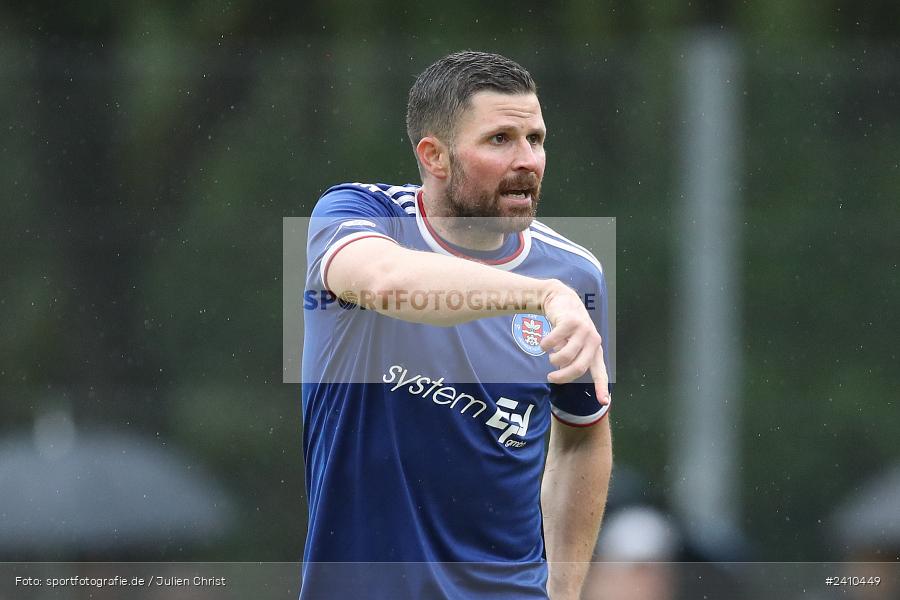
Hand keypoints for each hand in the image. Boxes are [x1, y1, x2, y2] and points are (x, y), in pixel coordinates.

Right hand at [540, 280, 609, 404]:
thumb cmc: (566, 326)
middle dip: (562, 377)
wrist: (560, 298)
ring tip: (550, 354)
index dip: (601, 388)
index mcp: (595, 349)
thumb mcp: (573, 343)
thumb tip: (565, 374)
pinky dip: (544, 345)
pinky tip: (544, 342)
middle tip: (551, 377)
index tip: (604, 402)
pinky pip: (552, 343)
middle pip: (578, 368)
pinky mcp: (570, 322)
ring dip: (552, 359)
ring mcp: (583, 330)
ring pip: (564, 356)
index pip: (600, 372)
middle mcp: (593, 340)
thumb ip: (573, 358)